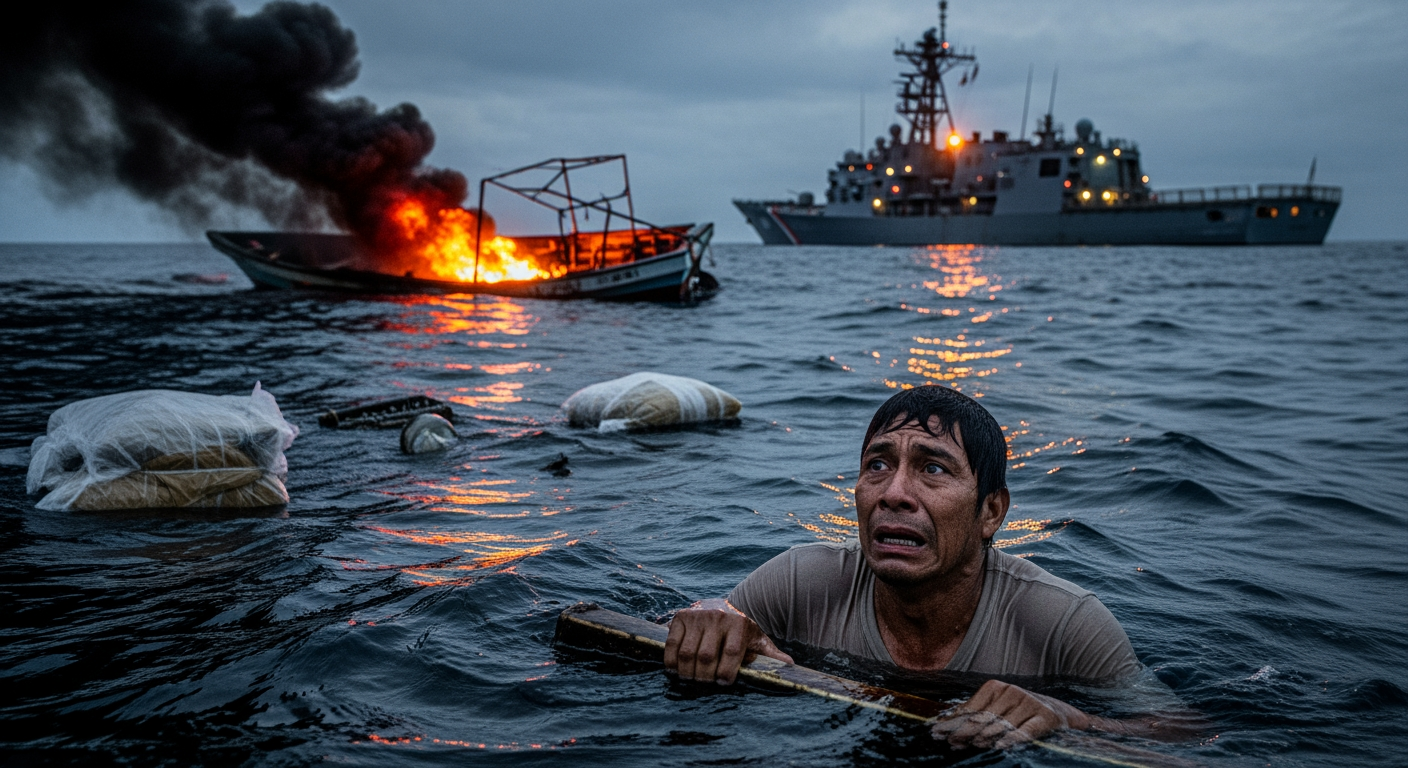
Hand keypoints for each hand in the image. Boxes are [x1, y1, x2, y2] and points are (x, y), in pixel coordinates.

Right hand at [663, 599, 792, 684]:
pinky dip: (670, 660)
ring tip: (690, 678)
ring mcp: (697, 616)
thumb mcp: (758, 640)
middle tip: (705, 684)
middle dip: (704, 676)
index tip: (724, 683)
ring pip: (687, 652)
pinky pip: (671, 644)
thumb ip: (771, 654)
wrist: (725, 607)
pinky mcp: (681, 617)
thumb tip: (790, 666)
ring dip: (686, 672)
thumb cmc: (743, 631)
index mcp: (739, 624)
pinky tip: (676, 669)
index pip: (732, 653)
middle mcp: (717, 617)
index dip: (726, 673)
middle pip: (706, 656)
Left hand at [931, 679, 1091, 749]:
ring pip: (1001, 725)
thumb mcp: (999, 709)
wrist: (1061, 714)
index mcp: (997, 687)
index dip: (953, 721)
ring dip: (983, 737)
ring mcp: (1029, 703)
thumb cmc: (1022, 713)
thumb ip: (976, 714)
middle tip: (949, 741)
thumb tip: (945, 726)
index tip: (937, 731)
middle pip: (983, 717)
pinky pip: (1025, 731)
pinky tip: (998, 746)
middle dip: (963, 731)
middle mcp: (1012, 692)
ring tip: (969, 745)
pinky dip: (1011, 739)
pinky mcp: (1045, 717)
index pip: (971, 707)